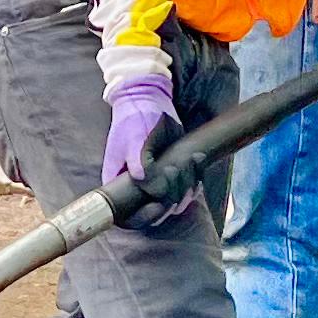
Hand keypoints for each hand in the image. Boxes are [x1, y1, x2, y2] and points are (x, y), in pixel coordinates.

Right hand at [102, 62, 189, 219]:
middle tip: (176, 171)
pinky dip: (196, 178)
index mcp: (120, 182)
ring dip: (188, 186)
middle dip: (173, 198)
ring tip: (190, 161)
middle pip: (157, 212)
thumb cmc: (135, 118)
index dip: (145, 217)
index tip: (159, 205)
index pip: (128, 217)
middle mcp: (137, 187)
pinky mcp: (172, 174)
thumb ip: (137, 159)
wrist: (148, 99)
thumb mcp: (134, 136)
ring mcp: (156, 182)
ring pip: (175, 201)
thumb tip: (142, 178)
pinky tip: (198, 160)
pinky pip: (186, 187)